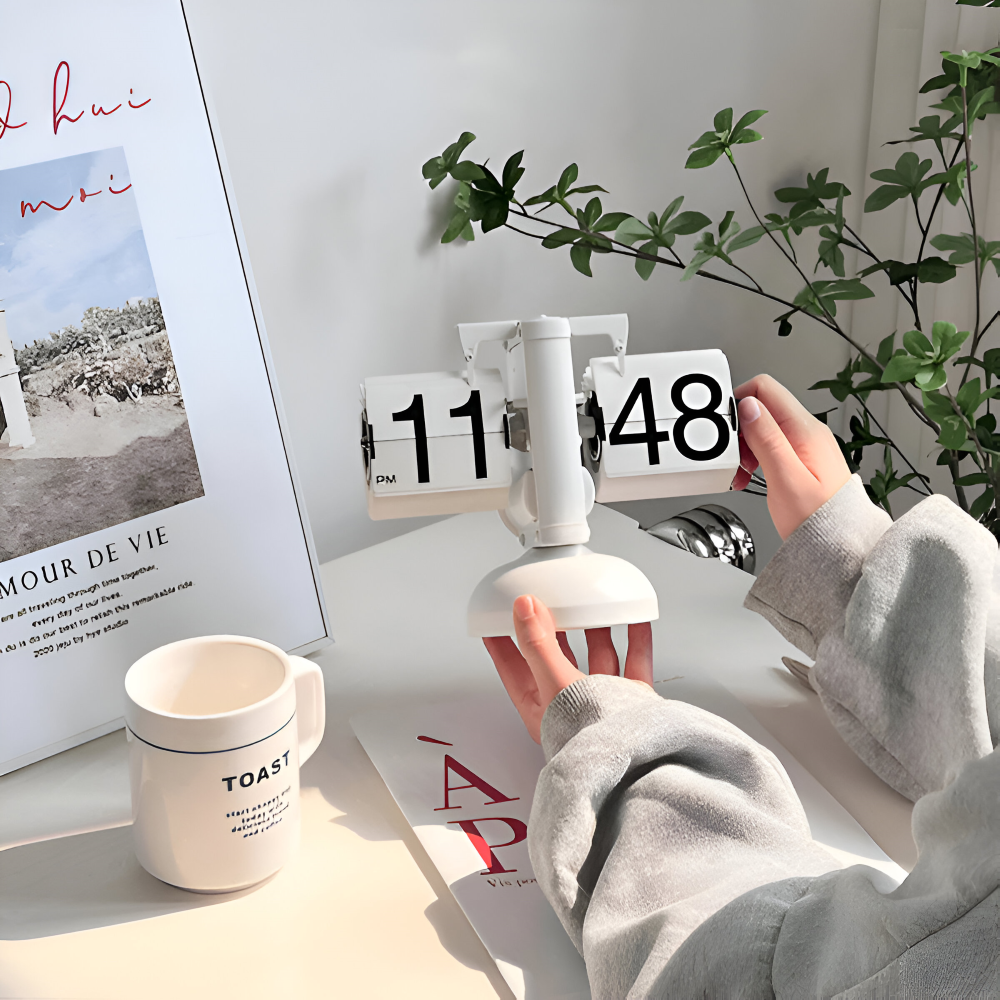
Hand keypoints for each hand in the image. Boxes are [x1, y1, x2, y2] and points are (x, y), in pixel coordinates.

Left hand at [483, 594, 652, 742]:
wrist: (632, 763)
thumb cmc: (585, 739)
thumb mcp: (552, 682)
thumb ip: (537, 644)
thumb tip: (523, 608)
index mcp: (540, 705)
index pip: (513, 666)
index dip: (503, 639)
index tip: (496, 614)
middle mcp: (571, 703)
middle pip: (557, 656)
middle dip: (554, 627)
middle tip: (549, 601)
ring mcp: (603, 701)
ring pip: (598, 656)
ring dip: (596, 630)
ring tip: (593, 606)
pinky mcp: (632, 700)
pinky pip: (635, 662)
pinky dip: (636, 639)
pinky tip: (635, 619)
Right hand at [732, 374, 851, 539]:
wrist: (839, 545)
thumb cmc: (817, 519)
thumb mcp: (785, 478)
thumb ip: (766, 438)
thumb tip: (749, 405)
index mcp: (805, 430)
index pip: (765, 388)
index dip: (739, 402)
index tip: (727, 430)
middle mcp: (808, 432)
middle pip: (761, 408)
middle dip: (739, 429)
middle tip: (735, 459)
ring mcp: (805, 444)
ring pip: (763, 427)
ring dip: (745, 446)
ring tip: (743, 473)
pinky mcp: (801, 459)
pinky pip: (771, 445)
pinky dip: (755, 457)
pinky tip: (752, 476)